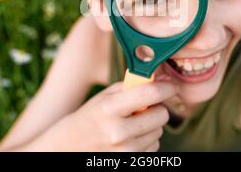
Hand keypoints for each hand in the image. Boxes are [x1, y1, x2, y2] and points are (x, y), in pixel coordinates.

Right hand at [58, 79, 177, 150]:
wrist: (69, 147)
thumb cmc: (91, 117)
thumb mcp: (106, 96)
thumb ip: (134, 85)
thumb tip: (164, 78)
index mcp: (109, 108)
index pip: (151, 94)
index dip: (167, 88)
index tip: (171, 86)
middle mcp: (117, 132)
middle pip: (162, 115)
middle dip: (157, 108)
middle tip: (144, 107)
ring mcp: (124, 152)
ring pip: (159, 132)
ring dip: (151, 126)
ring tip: (131, 124)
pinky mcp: (130, 163)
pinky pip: (154, 147)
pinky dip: (146, 141)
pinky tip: (130, 138)